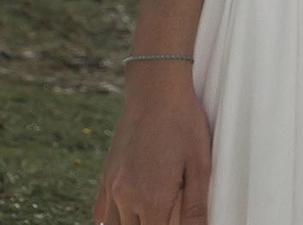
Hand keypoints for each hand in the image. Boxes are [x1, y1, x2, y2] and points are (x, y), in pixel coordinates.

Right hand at [92, 64, 210, 224]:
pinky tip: (122, 217)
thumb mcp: (200, 165)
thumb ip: (196, 208)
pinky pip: (102, 212)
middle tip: (166, 215)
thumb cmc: (184, 123)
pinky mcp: (106, 175)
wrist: (155, 89)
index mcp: (153, 200)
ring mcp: (112, 187)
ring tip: (150, 216)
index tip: (176, 222)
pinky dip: (111, 220)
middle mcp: (126, 197)